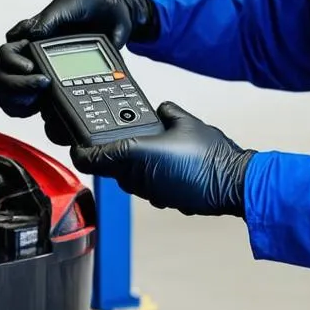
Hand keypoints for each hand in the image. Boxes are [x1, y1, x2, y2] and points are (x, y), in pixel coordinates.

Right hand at [0, 0, 157, 122]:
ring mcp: (40, 71)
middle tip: (42, 84)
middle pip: (3, 77)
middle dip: (16, 85)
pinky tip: (40, 109)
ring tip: (39, 100)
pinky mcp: (53, 86)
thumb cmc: (91, 6)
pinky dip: (28, 109)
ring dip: (18, 100)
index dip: (12, 63)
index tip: (31, 67)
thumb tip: (30, 37)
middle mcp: (31, 54)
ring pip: (10, 93)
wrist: (116, 17)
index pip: (6, 53)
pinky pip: (28, 104)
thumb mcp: (70, 3)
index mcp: (31, 34)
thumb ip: (49, 19)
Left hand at [71, 102, 254, 216]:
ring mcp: (148, 192)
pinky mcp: (163, 200)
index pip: (90, 158)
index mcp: (132, 154)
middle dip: (116, 153)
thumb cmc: (210, 156)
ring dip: (136, 165)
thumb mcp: (186, 121)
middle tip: (128, 137)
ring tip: (156, 149)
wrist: (232, 183)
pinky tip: (170, 166)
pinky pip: (148, 186)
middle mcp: (135, 177)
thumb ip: (168, 112)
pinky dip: (153, 176)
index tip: (77, 145)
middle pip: (111, 166)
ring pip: (129, 177)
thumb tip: (162, 109)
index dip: (79, 151)